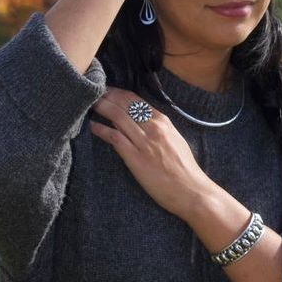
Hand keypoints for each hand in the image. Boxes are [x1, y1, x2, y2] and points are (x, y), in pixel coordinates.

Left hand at [89, 87, 211, 219]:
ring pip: (118, 117)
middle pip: (124, 104)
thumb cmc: (184, 169)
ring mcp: (144, 142)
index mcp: (163, 122)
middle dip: (107, 96)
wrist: (190, 190)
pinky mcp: (136, 158)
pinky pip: (115, 138)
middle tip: (94, 93)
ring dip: (102, 108)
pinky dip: (102, 130)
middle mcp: (153, 127)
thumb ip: (159, 129)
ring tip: (90, 104)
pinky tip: (93, 126)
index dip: (118, 93)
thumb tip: (141, 120)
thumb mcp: (175, 140)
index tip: (107, 90)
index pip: (136, 100)